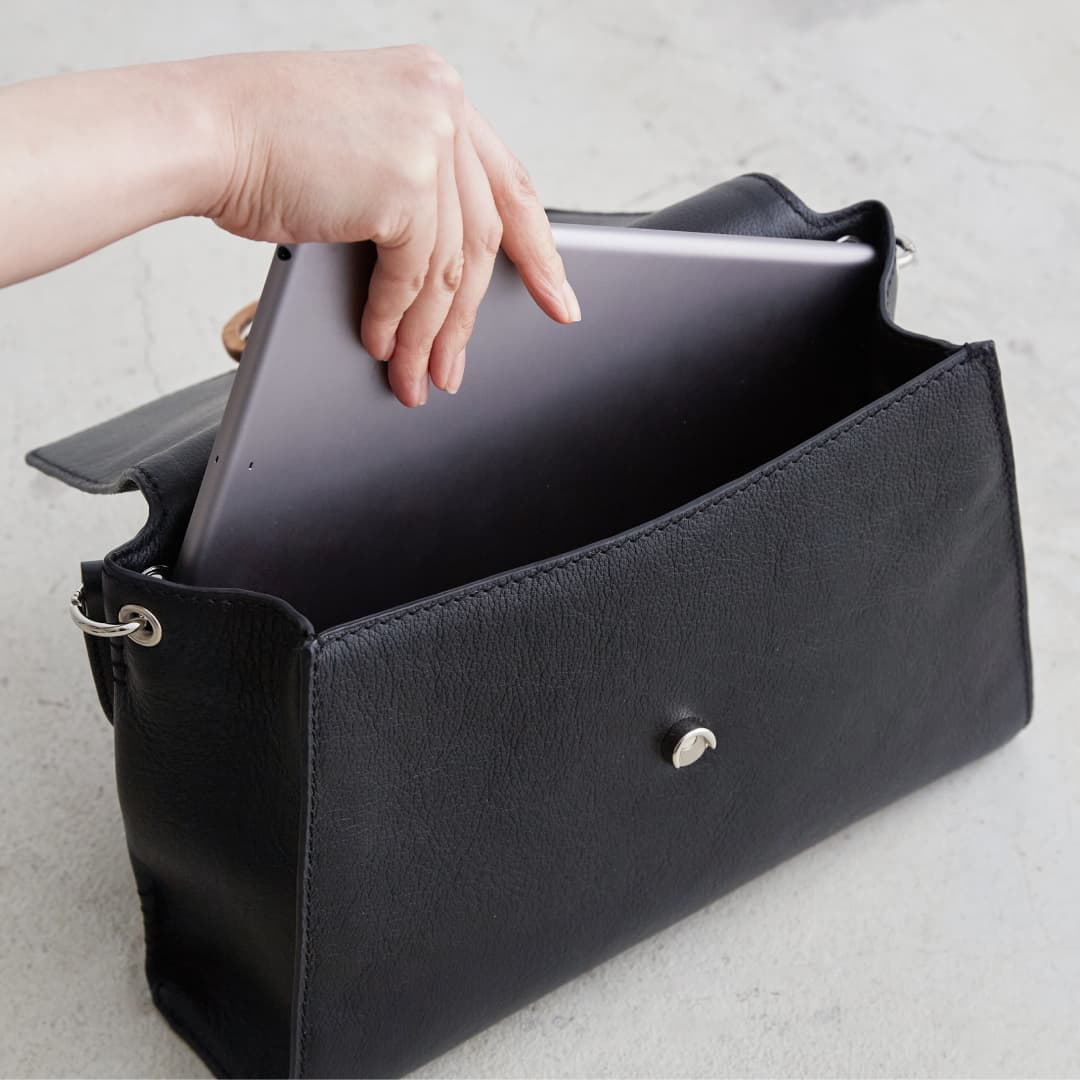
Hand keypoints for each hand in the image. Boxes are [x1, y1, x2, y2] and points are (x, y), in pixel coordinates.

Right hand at [204, 46, 581, 405]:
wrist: (203, 130)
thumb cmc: (261, 141)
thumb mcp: (359, 148)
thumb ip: (412, 185)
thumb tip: (441, 272)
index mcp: (438, 89)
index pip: (508, 183)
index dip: (538, 250)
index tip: (558, 296)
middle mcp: (443, 106)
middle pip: (483, 236)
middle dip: (470, 318)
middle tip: (458, 366)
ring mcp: (428, 140)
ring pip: (450, 269)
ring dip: (428, 335)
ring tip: (414, 376)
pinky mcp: (403, 185)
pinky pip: (413, 278)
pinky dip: (394, 320)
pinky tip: (379, 345)